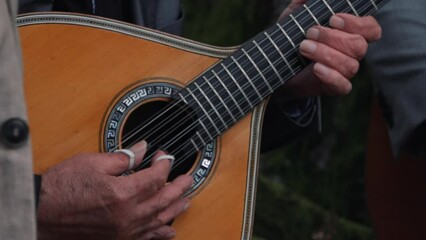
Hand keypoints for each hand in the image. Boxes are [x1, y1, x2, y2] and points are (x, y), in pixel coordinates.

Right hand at [37, 140, 192, 239]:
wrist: (41, 212)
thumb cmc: (63, 188)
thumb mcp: (93, 162)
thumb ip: (124, 157)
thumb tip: (143, 149)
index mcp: (123, 193)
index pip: (155, 177)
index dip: (163, 164)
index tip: (164, 156)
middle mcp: (128, 215)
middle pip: (163, 199)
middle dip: (179, 187)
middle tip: (188, 178)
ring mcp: (124, 231)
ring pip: (159, 220)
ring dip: (176, 209)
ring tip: (186, 200)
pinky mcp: (117, 239)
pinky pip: (146, 239)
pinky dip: (160, 234)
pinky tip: (169, 231)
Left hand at [277, 0, 381, 99]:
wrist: (277, 65)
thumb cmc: (292, 37)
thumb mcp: (294, 16)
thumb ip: (304, 3)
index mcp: (350, 33)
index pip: (370, 28)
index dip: (357, 23)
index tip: (333, 19)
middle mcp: (352, 52)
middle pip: (359, 46)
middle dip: (333, 38)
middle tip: (310, 32)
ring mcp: (345, 71)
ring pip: (350, 65)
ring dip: (326, 54)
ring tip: (304, 47)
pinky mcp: (335, 87)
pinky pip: (343, 86)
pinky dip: (331, 76)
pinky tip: (316, 68)